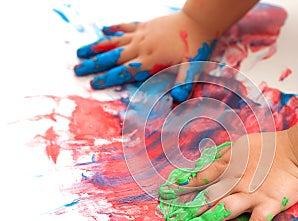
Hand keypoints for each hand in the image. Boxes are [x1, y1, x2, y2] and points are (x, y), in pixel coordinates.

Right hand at [74, 11, 216, 100]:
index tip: (93, 83)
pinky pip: (125, 26)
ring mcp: (142, 34)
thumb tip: (177, 100)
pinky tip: (103, 30)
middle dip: (94, 65)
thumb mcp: (192, 68)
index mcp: (151, 59)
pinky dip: (114, 28)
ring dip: (97, 47)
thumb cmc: (196, 47)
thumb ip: (183, 83)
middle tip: (76, 70)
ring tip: (80, 52)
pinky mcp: (144, 25)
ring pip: (114, 42)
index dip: (108, 78)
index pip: (125, 71)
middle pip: (113, 57)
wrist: (198, 21)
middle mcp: (142, 46)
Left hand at [159, 130, 297, 220]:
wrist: (296, 153)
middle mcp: (236, 182)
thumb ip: (220, 157)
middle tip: (172, 220)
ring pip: (226, 208)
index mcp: (229, 166)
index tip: (166, 195)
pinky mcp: (269, 204)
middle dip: (189, 209)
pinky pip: (256, 220)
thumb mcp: (239, 146)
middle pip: (208, 197)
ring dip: (209, 219)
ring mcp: (252, 194)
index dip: (183, 188)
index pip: (201, 179)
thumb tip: (200, 167)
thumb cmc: (268, 148)